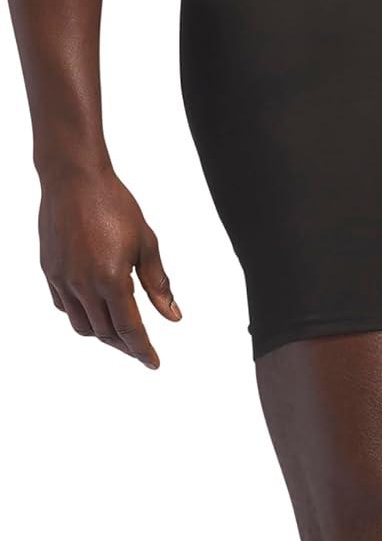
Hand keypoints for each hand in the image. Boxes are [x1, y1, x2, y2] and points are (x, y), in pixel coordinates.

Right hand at [38, 167, 180, 367]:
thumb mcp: (147, 244)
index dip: (143, 350)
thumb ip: (159, 285)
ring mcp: (62, 279)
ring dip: (102, 334)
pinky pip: (64, 306)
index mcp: (112, 279)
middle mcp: (83, 285)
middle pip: (105, 333)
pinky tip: (93, 308)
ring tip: (118, 331)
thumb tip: (173, 317)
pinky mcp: (49, 270)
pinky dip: (80, 315)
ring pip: (81, 325)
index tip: (153, 362)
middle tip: (140, 347)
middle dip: (125, 346)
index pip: (130, 330)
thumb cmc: (114, 204)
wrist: (74, 177)